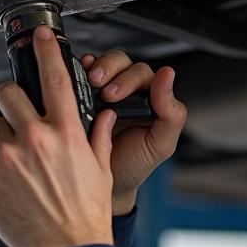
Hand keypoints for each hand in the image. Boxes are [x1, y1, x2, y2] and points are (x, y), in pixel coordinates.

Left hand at [0, 25, 115, 246]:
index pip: (54, 78)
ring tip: (20, 164)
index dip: (47, 50)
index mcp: (65, 134)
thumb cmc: (86, 214)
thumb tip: (101, 116)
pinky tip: (15, 187)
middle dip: (12, 101)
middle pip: (7, 94)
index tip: (41, 35)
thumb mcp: (100, 170)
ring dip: (3, 139)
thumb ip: (96, 136)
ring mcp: (5, 160)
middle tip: (20, 118)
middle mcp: (33, 141)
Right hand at [78, 50, 186, 209]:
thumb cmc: (135, 163)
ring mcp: (105, 90)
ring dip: (95, 68)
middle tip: (101, 91)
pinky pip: (81, 74)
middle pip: (122, 63)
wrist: (106, 183)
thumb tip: (168, 76)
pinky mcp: (84, 95)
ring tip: (89, 84)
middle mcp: (129, 91)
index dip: (129, 79)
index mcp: (151, 99)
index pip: (143, 74)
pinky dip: (78, 69)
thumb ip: (171, 113)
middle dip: (110, 71)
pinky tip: (75, 74)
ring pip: (102, 63)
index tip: (114, 94)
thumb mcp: (161, 144)